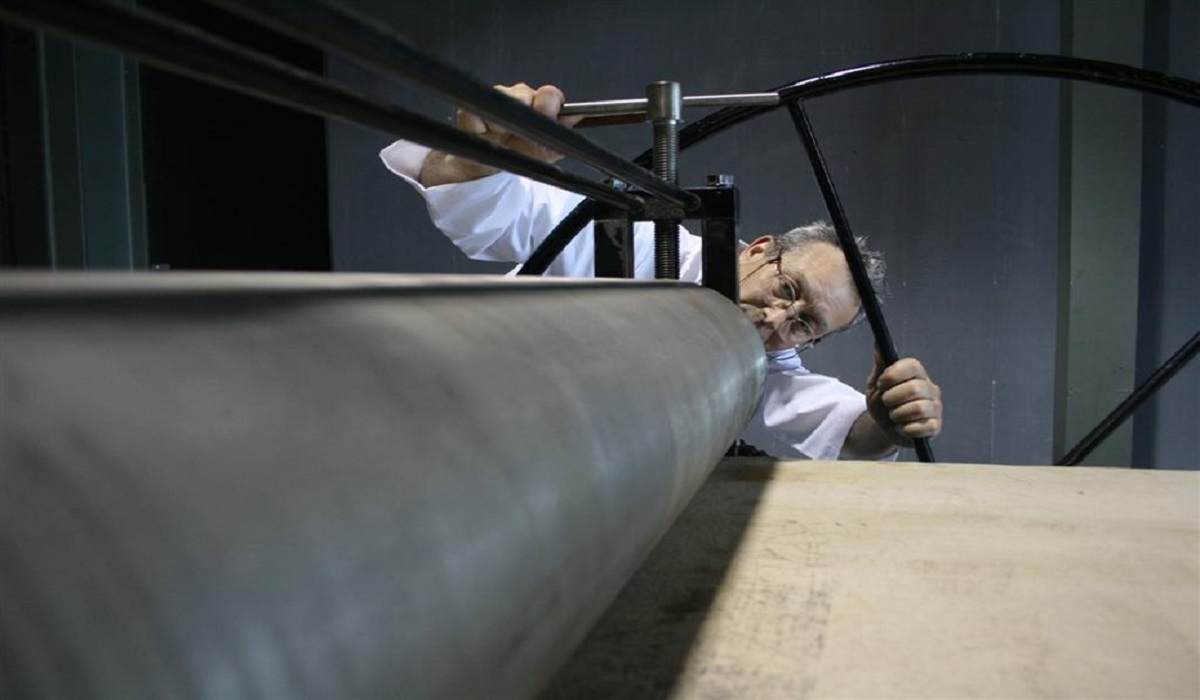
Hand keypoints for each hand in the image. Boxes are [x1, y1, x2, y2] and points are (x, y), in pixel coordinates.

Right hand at [419, 83, 582, 185]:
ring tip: (504, 136)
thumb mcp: (545, 152)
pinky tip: (487, 133)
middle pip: (526, 92)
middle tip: (525, 132)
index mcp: (538, 105)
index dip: (550, 102)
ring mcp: (494, 101)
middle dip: (529, 110)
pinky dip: (485, 123)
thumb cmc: (516, 154)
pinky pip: (480, 110)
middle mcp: (518, 98)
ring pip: (504, 97)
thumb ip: (562, 136)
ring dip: (508, 120)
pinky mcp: (471, 110)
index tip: (551, 115)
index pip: (549, 93)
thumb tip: (579, 116)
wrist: (487, 169)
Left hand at [865, 351, 942, 445]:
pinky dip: (905, 429)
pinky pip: (922, 427)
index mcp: (917, 374)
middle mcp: (930, 388)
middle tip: (885, 403)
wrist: (884, 428)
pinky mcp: (935, 426)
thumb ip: (880, 365)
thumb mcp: (877, 384)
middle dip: (892, 398)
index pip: (912, 365)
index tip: (881, 384)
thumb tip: (878, 343)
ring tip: (893, 416)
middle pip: (914, 389)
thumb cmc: (883, 403)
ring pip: (918, 408)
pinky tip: (901, 427)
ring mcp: (935, 407)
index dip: (893, 375)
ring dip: (897, 414)